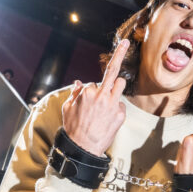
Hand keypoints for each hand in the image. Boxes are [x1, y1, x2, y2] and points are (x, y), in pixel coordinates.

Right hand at [61, 40, 128, 154]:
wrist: (83, 148)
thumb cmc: (73, 128)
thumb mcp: (68, 108)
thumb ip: (74, 93)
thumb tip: (77, 82)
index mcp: (88, 92)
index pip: (93, 83)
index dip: (91, 91)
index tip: (91, 94)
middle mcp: (102, 95)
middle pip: (113, 73)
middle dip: (119, 57)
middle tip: (125, 43)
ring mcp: (113, 104)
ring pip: (121, 85)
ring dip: (117, 87)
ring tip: (110, 97)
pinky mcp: (120, 115)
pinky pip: (121, 105)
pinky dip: (116, 110)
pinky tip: (108, 120)